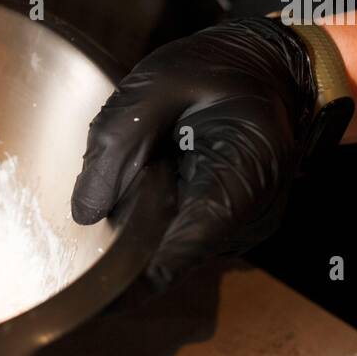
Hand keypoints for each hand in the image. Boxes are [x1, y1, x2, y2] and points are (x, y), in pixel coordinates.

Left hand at [71, 17, 318, 289]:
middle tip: (100, 195)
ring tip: (143, 166)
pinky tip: (157, 173)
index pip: (168, 262)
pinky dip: (158, 212)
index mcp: (236, 187)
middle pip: (166, 256)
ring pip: (172, 246)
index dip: (120, 283)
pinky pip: (183, 230)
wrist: (275, 65)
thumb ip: (113, 144)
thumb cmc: (223, 67)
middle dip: (124, 237)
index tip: (81, 291)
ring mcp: (242, 227)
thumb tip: (83, 214)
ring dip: (142, 220)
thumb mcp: (156, 85)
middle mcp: (247, 222)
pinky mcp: (230, 222)